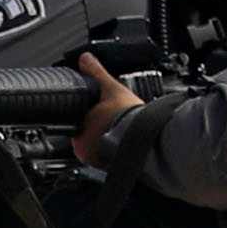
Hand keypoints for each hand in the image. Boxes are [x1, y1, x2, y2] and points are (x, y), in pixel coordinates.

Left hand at [65, 53, 145, 167]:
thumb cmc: (127, 117)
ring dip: (108, 143)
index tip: (99, 115)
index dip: (88, 118)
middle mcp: (86, 152)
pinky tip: (128, 144)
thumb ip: (96, 73)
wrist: (148, 137)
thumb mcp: (111, 89)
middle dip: (99, 132)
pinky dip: (118, 154)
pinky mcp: (113, 169)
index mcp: (79, 135)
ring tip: (123, 133)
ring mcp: (99, 163)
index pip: (78, 126)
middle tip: (114, 122)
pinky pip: (112, 161)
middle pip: (88, 139)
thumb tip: (85, 59)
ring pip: (100, 151)